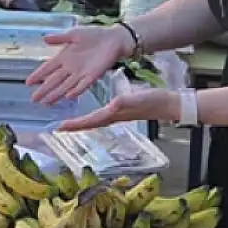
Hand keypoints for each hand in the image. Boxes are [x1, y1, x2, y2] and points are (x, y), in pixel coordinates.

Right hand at [27, 26, 134, 103]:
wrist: (114, 39)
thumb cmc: (94, 35)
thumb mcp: (74, 34)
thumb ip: (59, 38)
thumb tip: (44, 38)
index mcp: (64, 57)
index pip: (48, 68)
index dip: (38, 75)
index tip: (28, 82)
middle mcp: (70, 67)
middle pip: (54, 80)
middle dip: (44, 90)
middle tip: (34, 99)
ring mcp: (81, 73)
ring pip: (65, 86)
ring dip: (56, 94)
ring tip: (47, 102)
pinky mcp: (93, 75)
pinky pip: (83, 85)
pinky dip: (76, 90)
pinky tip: (68, 96)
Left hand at [56, 88, 181, 131]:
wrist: (168, 104)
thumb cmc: (153, 101)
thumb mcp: (137, 99)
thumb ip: (125, 102)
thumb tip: (112, 105)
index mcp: (113, 115)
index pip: (90, 120)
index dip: (75, 124)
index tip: (60, 127)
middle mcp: (113, 117)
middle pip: (89, 123)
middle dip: (74, 126)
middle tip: (58, 128)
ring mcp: (118, 115)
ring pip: (95, 120)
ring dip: (82, 122)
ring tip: (69, 123)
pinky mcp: (122, 109)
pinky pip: (102, 114)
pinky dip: (92, 115)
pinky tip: (90, 112)